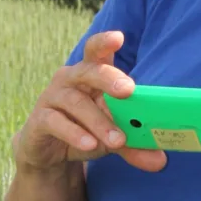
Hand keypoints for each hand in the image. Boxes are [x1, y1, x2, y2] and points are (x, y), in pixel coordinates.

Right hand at [13, 30, 166, 174]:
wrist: (50, 152)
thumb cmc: (87, 130)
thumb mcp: (114, 138)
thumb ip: (136, 146)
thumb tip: (161, 162)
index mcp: (92, 74)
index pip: (97, 51)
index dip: (105, 42)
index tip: (119, 37)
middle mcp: (71, 79)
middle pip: (89, 71)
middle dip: (109, 78)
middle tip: (128, 90)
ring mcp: (52, 97)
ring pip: (76, 102)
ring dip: (99, 121)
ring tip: (117, 140)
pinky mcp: (39, 119)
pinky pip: (56, 122)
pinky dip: (75, 133)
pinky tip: (90, 144)